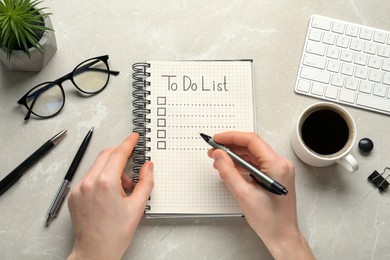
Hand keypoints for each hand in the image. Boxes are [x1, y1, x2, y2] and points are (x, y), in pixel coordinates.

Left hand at [67, 133, 153, 259]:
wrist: (94, 253)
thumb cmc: (114, 235)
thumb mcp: (137, 207)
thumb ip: (145, 182)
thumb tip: (148, 166)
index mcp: (105, 183)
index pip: (118, 154)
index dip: (128, 143)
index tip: (134, 137)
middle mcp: (89, 182)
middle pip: (105, 155)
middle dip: (120, 153)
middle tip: (132, 160)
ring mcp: (79, 188)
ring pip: (97, 166)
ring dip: (112, 168)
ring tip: (123, 187)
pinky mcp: (74, 195)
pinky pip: (89, 176)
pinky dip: (101, 177)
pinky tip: (110, 192)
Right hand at [208, 132, 313, 258]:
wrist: (282, 235)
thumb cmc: (270, 220)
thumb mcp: (243, 194)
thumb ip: (228, 171)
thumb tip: (219, 155)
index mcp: (277, 165)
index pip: (252, 141)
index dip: (232, 137)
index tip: (217, 139)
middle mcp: (280, 164)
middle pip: (252, 146)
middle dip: (231, 146)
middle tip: (214, 150)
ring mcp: (278, 169)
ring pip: (253, 154)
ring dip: (235, 155)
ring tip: (218, 160)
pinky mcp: (274, 175)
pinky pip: (256, 163)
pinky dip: (241, 164)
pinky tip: (229, 167)